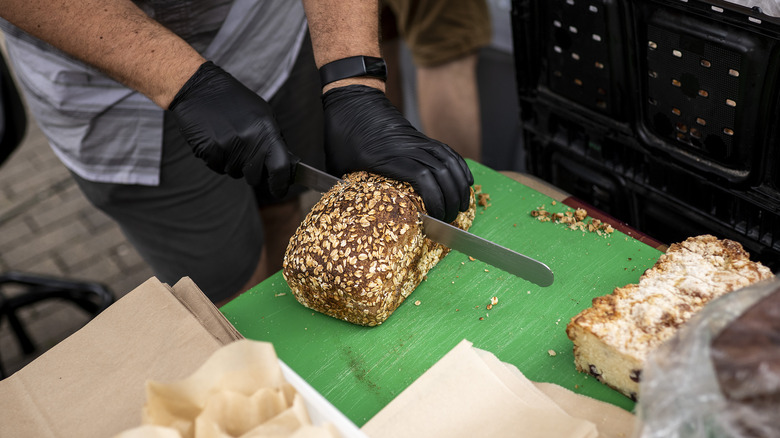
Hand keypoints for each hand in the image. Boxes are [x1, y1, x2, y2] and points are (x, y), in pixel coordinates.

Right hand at [168, 61, 297, 197]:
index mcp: (267, 130)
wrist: (199, 88)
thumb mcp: (262, 114)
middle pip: (255, 177)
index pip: (280, 168)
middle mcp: (249, 140)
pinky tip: (214, 138)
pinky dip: (216, 159)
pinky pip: (217, 168)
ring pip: (235, 173)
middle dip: (252, 172)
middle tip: (244, 152)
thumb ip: (274, 140)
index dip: (281, 184)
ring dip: (233, 163)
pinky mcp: (209, 151)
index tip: (280, 191)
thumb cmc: (234, 101)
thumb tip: (287, 165)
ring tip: (227, 138)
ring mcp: (228, 147)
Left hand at [322, 85, 473, 222]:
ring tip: (462, 206)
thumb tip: (347, 213)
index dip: (435, 200)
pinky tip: (465, 183)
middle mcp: (406, 148)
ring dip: (460, 186)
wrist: (351, 100)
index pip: (422, 178)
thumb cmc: (339, 134)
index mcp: (386, 158)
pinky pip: (448, 152)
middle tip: (449, 220)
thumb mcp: (337, 164)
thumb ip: (347, 188)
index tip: (435, 218)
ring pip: (449, 163)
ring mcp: (416, 141)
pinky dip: (460, 168)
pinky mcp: (421, 138)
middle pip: (441, 174)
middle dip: (451, 200)